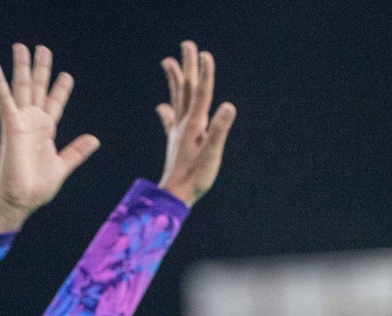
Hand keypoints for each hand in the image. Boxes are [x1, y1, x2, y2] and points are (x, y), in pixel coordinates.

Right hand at [0, 44, 99, 232]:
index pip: (55, 104)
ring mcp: (21, 121)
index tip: (66, 75)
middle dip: (41, 69)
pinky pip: (3, 98)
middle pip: (38, 89)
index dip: (60, 89)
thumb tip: (94, 139)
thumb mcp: (63, 165)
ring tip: (21, 46)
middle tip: (43, 48)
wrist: (23, 199)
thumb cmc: (38, 186)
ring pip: (21, 87)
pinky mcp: (10, 125)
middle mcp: (33, 122)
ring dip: (21, 67)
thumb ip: (77, 151)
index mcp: (46, 131)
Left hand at [156, 40, 237, 206]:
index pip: (201, 93)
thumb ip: (219, 129)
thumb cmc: (196, 177)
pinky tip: (162, 106)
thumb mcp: (212, 154)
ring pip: (176, 99)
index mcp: (194, 124)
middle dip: (188, 66)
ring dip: (174, 79)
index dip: (205, 73)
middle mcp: (184, 123)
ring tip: (168, 62)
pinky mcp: (175, 142)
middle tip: (188, 45)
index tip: (205, 53)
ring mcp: (177, 131)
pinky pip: (170, 120)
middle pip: (186, 88)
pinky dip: (167, 110)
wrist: (175, 195)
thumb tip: (229, 106)